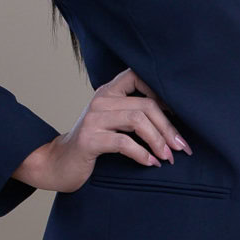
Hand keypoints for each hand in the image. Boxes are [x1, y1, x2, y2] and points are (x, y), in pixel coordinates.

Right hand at [13, 68, 190, 191]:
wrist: (59, 163)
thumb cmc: (94, 144)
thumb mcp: (114, 123)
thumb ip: (134, 115)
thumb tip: (175, 123)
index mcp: (108, 92)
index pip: (138, 76)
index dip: (162, 93)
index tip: (178, 115)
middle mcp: (101, 100)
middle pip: (146, 104)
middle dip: (168, 128)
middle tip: (181, 147)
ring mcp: (93, 119)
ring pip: (138, 120)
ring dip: (158, 141)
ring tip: (168, 156)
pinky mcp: (89, 139)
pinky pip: (124, 142)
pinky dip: (142, 154)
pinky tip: (151, 163)